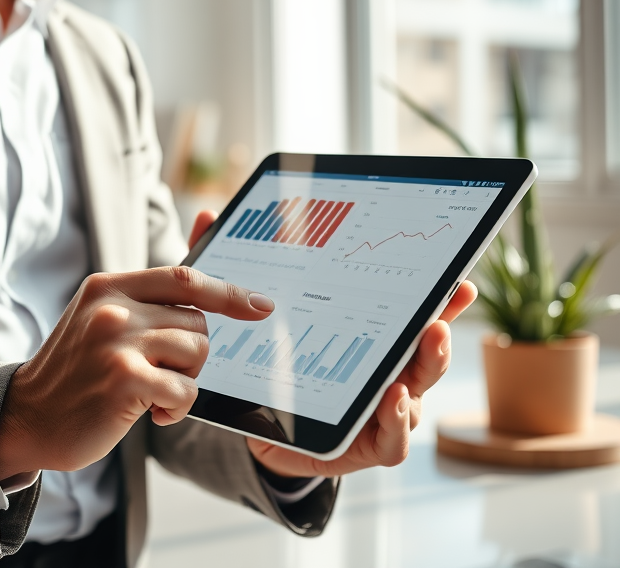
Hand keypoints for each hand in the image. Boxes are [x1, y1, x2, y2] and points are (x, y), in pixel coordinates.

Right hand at [0, 265, 273, 479]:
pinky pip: (185, 389)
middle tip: (158, 372)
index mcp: (109, 285)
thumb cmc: (76, 371)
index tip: (260, 305)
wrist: (27, 417)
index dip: (228, 292)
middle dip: (191, 353)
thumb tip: (207, 264)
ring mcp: (116, 342)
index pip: (184, 277)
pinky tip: (150, 412)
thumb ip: (149, 297)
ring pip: (196, 353)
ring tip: (150, 393)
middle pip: (198, 321)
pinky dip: (176, 406)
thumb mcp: (101, 318)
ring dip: (183, 381)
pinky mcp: (124, 380)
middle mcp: (113, 307)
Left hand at [187, 209, 477, 478]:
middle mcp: (386, 369)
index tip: (455, 276)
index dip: (438, 296)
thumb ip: (230, 270)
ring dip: (426, 366)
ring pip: (417, 390)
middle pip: (425, 347)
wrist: (260, 428)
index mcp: (369, 335)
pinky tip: (390, 399)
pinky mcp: (368, 443)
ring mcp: (383, 408)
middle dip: (438, 325)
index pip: (411, 310)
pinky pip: (394, 440)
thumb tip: (206, 217)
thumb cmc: (269, 364)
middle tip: (437, 310)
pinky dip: (397, 422)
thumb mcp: (246, 315)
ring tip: (425, 343)